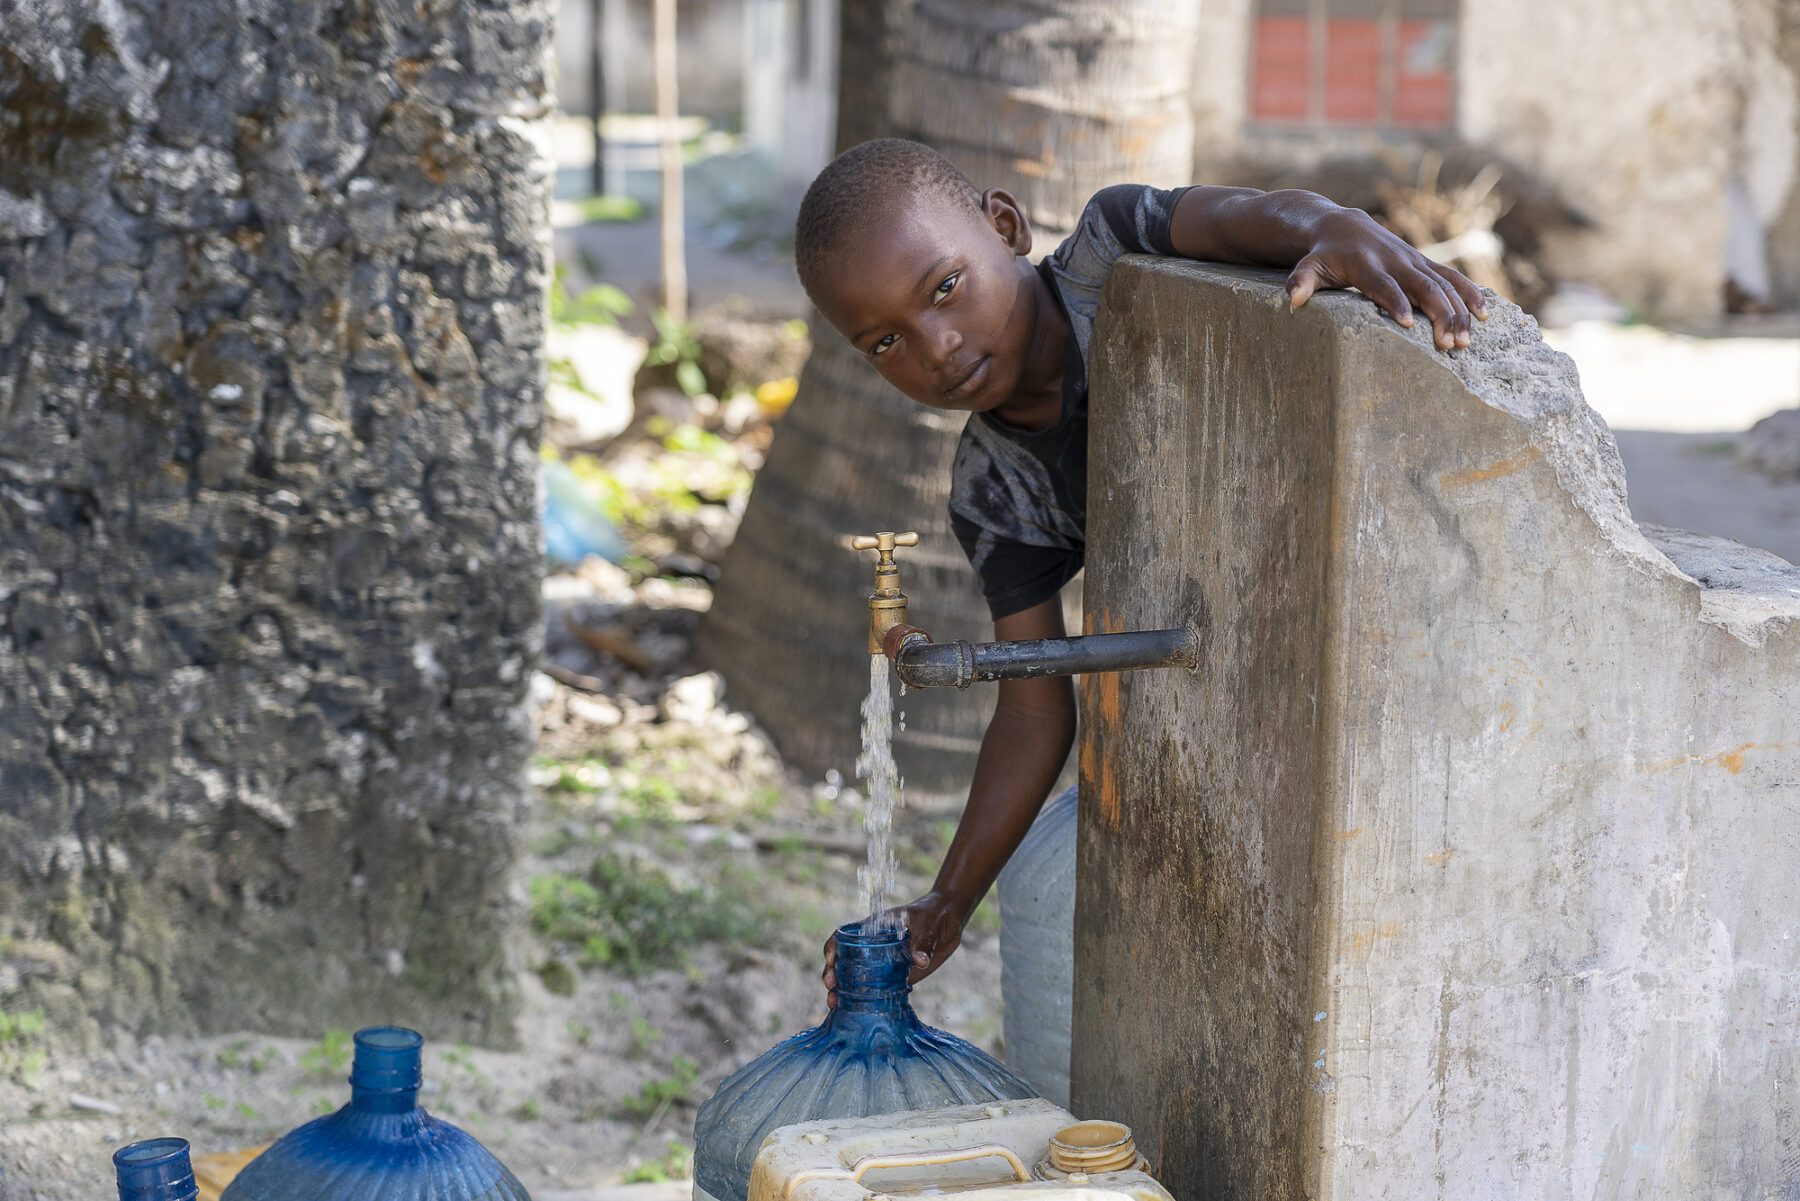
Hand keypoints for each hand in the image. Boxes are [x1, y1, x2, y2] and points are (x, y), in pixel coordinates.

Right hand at [820, 891, 968, 1008]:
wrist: (950, 921)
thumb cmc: (934, 915)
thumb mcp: (928, 926)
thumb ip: (923, 943)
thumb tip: (920, 962)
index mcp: (874, 929)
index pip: (844, 937)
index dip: (832, 948)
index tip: (830, 959)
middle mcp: (873, 948)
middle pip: (843, 961)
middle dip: (832, 974)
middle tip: (831, 988)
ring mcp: (883, 965)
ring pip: (856, 979)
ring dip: (842, 992)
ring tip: (834, 1005)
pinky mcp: (896, 978)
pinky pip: (877, 992)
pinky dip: (866, 1003)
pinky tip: (856, 1015)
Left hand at [1285, 208, 1487, 351]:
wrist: (1343, 224)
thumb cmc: (1323, 254)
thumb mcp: (1308, 266)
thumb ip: (1301, 281)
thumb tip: (1293, 299)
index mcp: (1367, 264)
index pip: (1384, 285)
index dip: (1396, 302)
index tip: (1409, 325)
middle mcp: (1395, 260)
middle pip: (1422, 287)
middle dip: (1439, 314)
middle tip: (1450, 345)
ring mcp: (1413, 260)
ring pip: (1442, 284)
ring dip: (1458, 311)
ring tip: (1468, 340)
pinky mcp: (1424, 262)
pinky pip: (1451, 277)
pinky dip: (1468, 293)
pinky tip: (1484, 314)